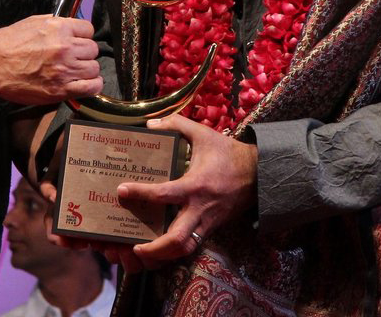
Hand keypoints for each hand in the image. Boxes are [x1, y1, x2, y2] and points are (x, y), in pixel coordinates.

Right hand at [0, 15, 100, 104]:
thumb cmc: (8, 42)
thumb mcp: (34, 22)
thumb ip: (56, 24)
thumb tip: (71, 27)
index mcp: (60, 28)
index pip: (89, 30)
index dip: (83, 36)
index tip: (77, 42)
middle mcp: (65, 48)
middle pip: (93, 49)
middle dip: (84, 53)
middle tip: (73, 58)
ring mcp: (64, 70)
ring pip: (94, 68)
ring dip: (87, 69)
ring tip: (76, 71)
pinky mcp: (60, 89)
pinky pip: (91, 87)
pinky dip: (92, 85)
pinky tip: (85, 83)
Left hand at [103, 114, 256, 272]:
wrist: (259, 173)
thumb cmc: (228, 153)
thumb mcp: (203, 133)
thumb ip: (176, 124)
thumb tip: (150, 124)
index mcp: (195, 185)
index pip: (164, 194)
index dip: (140, 193)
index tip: (121, 191)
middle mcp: (200, 209)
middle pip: (177, 240)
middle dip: (154, 249)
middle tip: (133, 247)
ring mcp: (207, 222)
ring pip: (185, 249)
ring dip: (164, 256)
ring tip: (143, 253)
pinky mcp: (212, 228)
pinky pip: (192, 245)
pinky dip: (175, 251)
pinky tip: (160, 248)